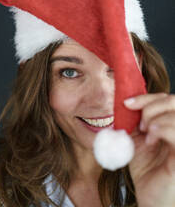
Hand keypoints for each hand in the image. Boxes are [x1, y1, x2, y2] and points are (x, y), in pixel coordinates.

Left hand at [124, 92, 174, 206]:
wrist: (151, 198)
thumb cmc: (146, 170)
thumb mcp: (136, 139)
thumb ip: (134, 121)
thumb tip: (124, 103)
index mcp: (171, 123)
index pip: (166, 99)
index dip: (146, 97)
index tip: (126, 104)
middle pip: (173, 100)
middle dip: (150, 106)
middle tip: (140, 124)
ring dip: (155, 119)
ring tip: (146, 134)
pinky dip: (161, 130)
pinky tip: (151, 140)